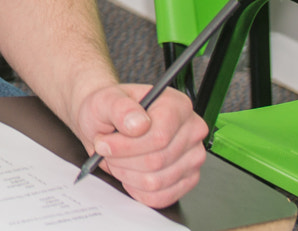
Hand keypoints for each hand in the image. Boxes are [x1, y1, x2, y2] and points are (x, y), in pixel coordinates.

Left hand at [74, 82, 208, 206]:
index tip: (105, 142)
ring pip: (156, 181)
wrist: (107, 123)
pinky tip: (128, 171)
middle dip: (122, 159)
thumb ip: (119, 108)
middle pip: (156, 161)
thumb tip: (137, 123)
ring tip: (117, 158)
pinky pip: (159, 196)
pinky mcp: (187, 180)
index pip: (159, 137)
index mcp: (177, 106)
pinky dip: (136, 189)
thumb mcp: (105, 100)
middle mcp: (191, 131)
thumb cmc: (109, 110)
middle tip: (107, 149)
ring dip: (126, 174)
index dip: (126, 145)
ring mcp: (192, 158)